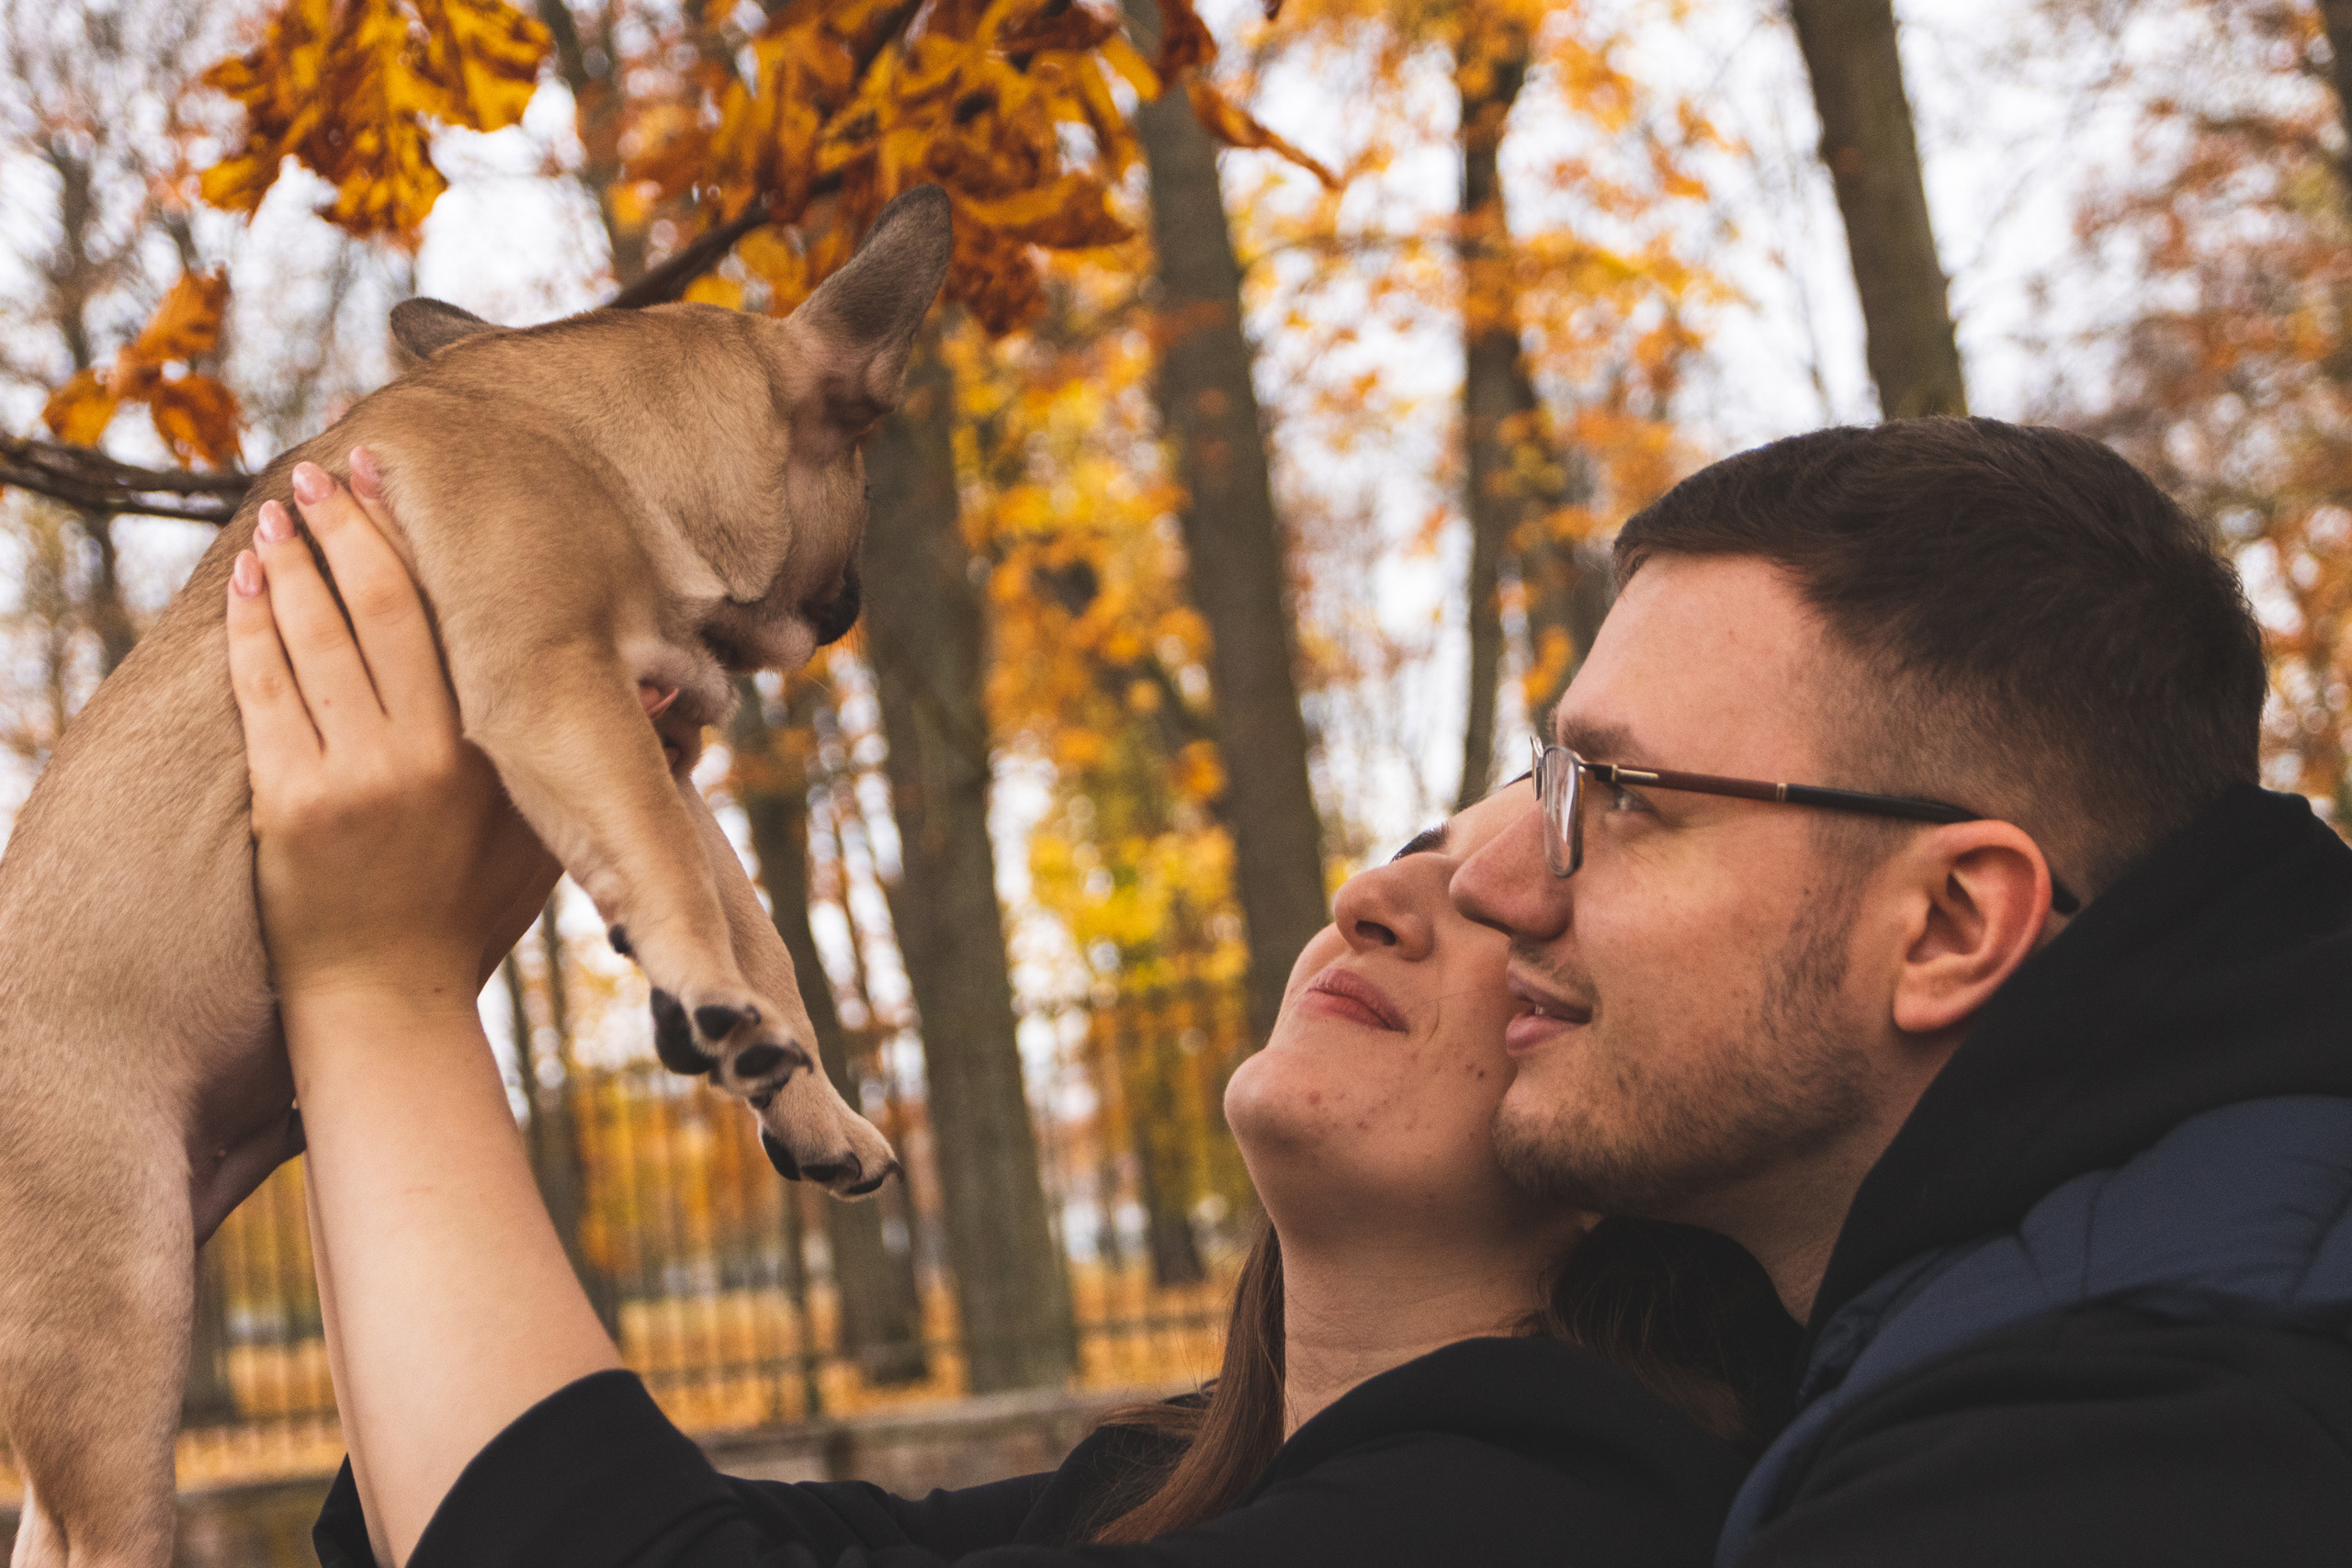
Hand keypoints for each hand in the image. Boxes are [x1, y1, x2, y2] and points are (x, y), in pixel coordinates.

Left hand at [226, 450, 559, 1012]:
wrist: (390, 997)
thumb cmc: (472, 909)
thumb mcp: (551, 836)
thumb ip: (602, 763)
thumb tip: (670, 697)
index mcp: (492, 756)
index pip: (451, 620)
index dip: (417, 540)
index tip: (396, 478)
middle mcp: (427, 759)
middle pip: (384, 610)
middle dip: (352, 529)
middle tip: (333, 467)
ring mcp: (352, 781)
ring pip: (316, 640)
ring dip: (296, 563)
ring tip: (284, 507)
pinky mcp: (290, 807)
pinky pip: (265, 693)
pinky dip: (254, 627)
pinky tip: (250, 579)